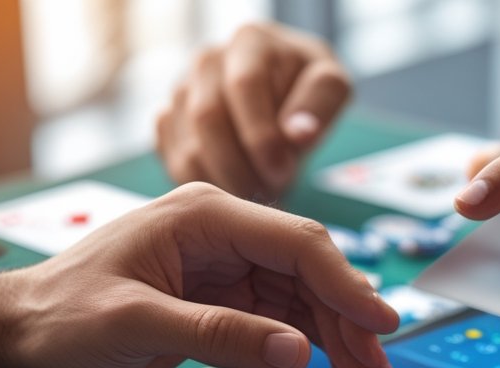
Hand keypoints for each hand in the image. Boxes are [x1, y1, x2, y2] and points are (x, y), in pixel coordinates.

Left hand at [0, 182, 398, 367]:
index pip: (296, 243)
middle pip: (311, 276)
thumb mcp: (135, 323)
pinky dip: (313, 352)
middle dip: (351, 327)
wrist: (14, 345)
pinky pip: (283, 324)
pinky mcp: (222, 305)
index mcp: (202, 218)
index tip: (381, 326)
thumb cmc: (58, 319)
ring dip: (340, 345)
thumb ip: (219, 334)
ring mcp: (225, 272)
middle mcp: (222, 237)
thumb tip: (298, 352)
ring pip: (305, 303)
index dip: (345, 285)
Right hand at [156, 22, 351, 200]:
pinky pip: (177, 165)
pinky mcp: (168, 123)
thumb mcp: (331, 87)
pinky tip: (238, 192)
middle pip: (207, 119)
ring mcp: (182, 92)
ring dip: (227, 183)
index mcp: (250, 42)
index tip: (282, 170)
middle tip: (273, 192)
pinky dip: (209, 188)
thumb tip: (298, 133)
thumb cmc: (309, 92)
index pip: (243, 86)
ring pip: (189, 149)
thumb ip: (319, 105)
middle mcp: (208, 61)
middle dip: (243, 167)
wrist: (285, 97)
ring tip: (261, 193)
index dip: (261, 135)